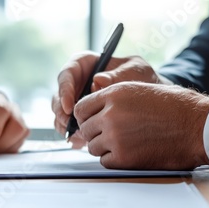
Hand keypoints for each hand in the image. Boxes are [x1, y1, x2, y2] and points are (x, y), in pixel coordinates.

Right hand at [52, 52, 168, 146]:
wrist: (150, 98)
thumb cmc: (141, 77)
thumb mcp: (135, 70)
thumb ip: (118, 74)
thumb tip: (98, 80)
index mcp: (84, 64)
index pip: (67, 74)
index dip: (64, 90)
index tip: (69, 106)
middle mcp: (76, 82)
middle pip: (59, 96)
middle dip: (61, 112)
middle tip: (70, 125)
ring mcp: (76, 100)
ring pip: (61, 114)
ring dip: (66, 126)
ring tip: (79, 136)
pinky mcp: (80, 117)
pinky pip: (69, 127)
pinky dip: (73, 135)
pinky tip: (80, 142)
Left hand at [74, 82, 208, 169]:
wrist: (197, 127)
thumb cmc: (175, 107)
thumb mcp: (139, 90)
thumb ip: (112, 99)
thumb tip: (92, 112)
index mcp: (114, 94)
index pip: (81, 108)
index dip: (86, 116)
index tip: (94, 121)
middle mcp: (110, 115)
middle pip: (85, 128)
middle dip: (95, 132)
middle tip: (111, 135)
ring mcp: (115, 137)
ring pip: (93, 146)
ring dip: (104, 147)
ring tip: (124, 143)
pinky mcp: (123, 158)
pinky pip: (104, 161)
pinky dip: (113, 159)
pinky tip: (129, 153)